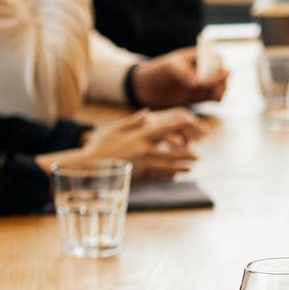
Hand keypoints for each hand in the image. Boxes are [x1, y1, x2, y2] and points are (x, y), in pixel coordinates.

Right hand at [79, 108, 205, 179]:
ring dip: (181, 166)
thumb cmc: (100, 146)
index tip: (193, 124)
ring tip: (192, 167)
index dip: (181, 125)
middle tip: (199, 156)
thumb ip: (133, 122)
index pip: (166, 127)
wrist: (89, 165)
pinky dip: (170, 174)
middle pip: (172, 151)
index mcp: (140, 135)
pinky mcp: (139, 175)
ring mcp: (143, 163)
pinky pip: (159, 175)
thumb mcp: (115, 129)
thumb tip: (147, 114)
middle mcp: (144, 149)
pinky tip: (177, 175)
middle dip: (187, 153)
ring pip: (168, 165)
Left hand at [129, 49, 228, 107]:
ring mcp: (203, 83)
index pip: (215, 58)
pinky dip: (219, 98)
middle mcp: (204, 69)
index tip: (216, 72)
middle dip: (222, 79)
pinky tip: (216, 99)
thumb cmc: (158, 71)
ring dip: (222, 89)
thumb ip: (184, 73)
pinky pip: (215, 97)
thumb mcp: (170, 68)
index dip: (219, 65)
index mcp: (198, 56)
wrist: (147, 88)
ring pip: (220, 85)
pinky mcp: (201, 97)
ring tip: (216, 95)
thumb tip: (198, 83)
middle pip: (221, 73)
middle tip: (217, 87)